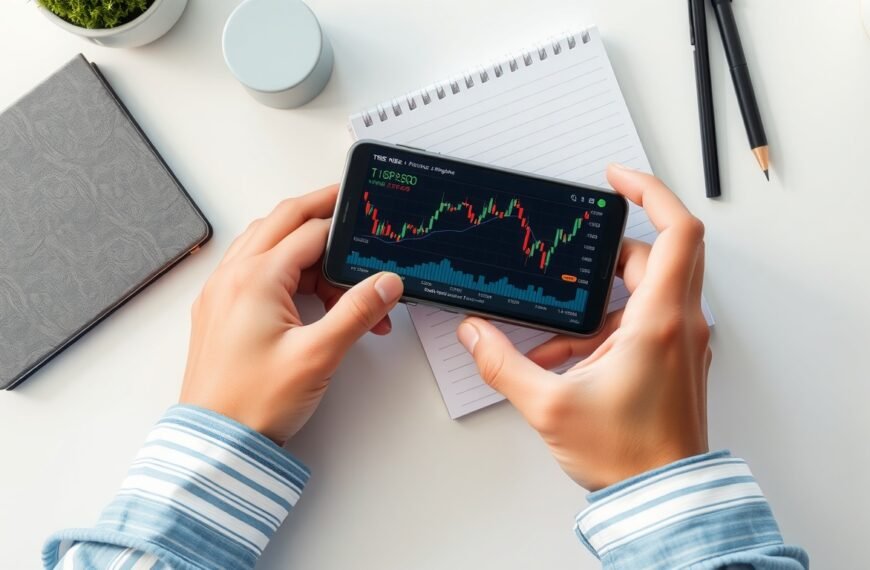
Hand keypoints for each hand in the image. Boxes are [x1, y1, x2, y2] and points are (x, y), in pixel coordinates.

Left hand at [180, 186, 403, 444]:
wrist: (216, 442)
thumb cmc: (255, 402)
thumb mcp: (318, 355)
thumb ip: (357, 312)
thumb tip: (386, 282)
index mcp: (256, 278)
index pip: (310, 233)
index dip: (345, 229)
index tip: (369, 220)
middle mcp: (233, 276)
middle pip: (282, 221)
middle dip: (319, 209)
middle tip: (347, 201)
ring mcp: (221, 292)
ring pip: (266, 243)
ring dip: (303, 244)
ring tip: (340, 267)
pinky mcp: (219, 310)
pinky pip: (252, 267)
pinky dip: (284, 266)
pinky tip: (306, 287)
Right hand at [456, 165, 710, 490]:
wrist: (663, 499)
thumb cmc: (627, 456)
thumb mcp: (550, 405)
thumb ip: (502, 363)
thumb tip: (476, 334)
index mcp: (659, 321)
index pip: (676, 230)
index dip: (648, 191)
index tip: (615, 178)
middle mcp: (679, 323)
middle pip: (654, 255)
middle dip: (606, 255)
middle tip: (570, 259)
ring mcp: (680, 341)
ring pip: (643, 291)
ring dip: (597, 304)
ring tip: (554, 336)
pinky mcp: (673, 358)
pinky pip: (641, 322)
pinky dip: (605, 330)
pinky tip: (567, 360)